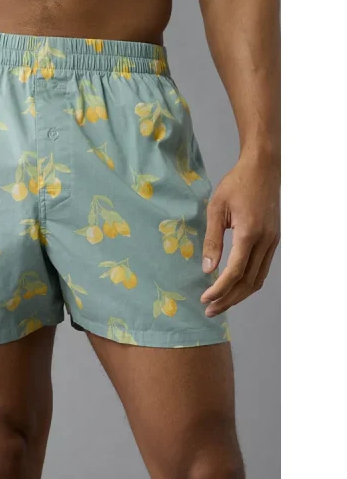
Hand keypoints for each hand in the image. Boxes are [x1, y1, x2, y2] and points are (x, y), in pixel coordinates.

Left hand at [200, 156, 279, 315]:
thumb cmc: (236, 184)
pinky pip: (262, 269)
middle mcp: (265, 241)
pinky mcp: (274, 240)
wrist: (263, 168)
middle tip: (209, 310)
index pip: (235, 272)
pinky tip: (235, 287)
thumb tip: (207, 269)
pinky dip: (248, 283)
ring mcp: (273, 242)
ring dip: (239, 295)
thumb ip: (212, 240)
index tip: (204, 299)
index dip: (219, 289)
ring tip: (220, 304)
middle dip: (228, 299)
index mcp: (250, 233)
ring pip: (258, 279)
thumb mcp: (216, 209)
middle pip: (248, 282)